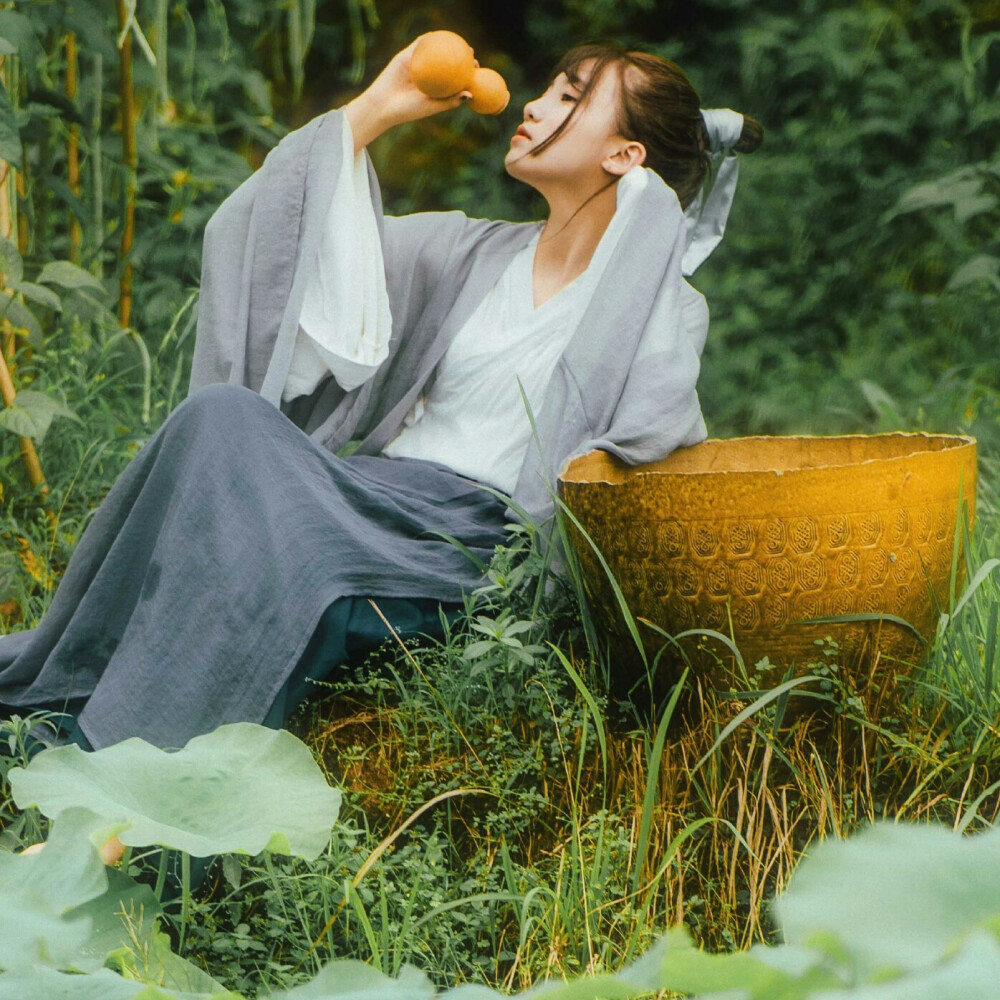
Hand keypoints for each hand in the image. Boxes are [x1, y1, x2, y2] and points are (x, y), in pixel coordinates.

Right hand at [360, 36, 475, 128]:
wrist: (384, 104)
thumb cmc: (409, 110)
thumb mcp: (433, 106)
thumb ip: (450, 101)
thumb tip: (471, 94)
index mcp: (435, 87)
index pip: (454, 76)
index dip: (467, 71)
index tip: (477, 67)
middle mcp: (427, 75)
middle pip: (446, 61)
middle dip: (461, 55)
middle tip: (471, 53)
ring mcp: (417, 64)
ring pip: (433, 50)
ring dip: (446, 43)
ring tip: (458, 41)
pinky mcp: (405, 56)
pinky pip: (418, 45)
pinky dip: (428, 39)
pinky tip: (438, 36)